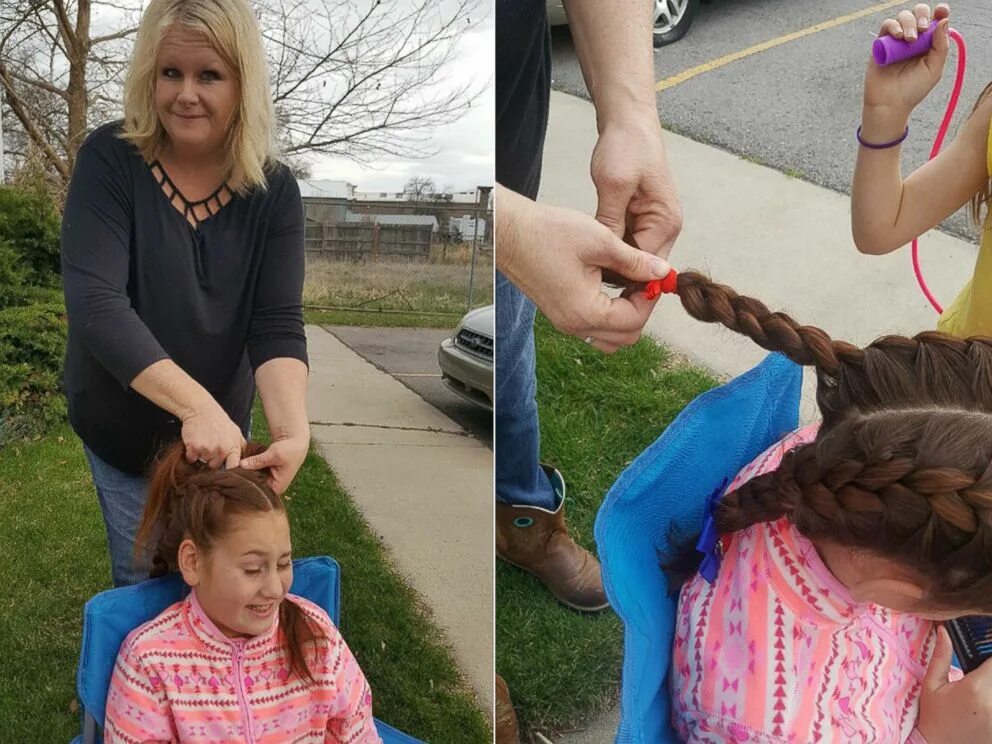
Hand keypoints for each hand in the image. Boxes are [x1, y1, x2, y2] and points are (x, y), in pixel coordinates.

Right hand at [181, 401, 245, 469]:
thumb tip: (245, 460)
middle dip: (212, 460)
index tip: (226, 471)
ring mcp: (207, 450)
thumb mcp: (235, 431)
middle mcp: (221, 450)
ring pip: (203, 462)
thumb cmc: (218, 420)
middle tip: (211, 446)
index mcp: (233, 447)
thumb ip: (240, 446)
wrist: (201, 410)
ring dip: (201, 456)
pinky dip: (191, 454)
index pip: (234, 467)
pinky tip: (195, 442)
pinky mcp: (194, 448)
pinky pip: (191, 459)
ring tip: (204, 442)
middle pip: (215, 467)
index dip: (230, 471)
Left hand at [240, 433, 309, 494]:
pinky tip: (241, 465)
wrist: (296, 440)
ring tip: (236, 470)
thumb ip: (257, 461)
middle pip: (256, 487)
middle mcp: (274, 485)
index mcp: (279, 487)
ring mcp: (270, 479)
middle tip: (234, 474)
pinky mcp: (266, 472)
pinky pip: (255, 472)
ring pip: (254, 479)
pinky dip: (250, 468)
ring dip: (247, 474)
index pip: (260, 494)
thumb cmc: (290, 449)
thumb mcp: (273, 455)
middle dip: (246, 481)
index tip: (237, 481)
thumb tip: (241, 465)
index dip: (248, 488)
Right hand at [497, 186, 672, 352]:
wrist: (509, 232)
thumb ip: (634, 261)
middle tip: (644, 279)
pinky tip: (610, 284)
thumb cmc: (546, 233)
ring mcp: (566, 322)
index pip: (634, 321)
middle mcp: (574, 324)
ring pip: (610, 336)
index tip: (656, 275)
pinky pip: (594, 326)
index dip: (650, 298)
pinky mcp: (560, 313)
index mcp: (585, 312)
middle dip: (641, 309)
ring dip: (626, 316)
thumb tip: (661, 272)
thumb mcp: (600, 241)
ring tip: (629, 283)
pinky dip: (609, 313)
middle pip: (625, 337)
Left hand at [590, 113, 681, 262]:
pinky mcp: (642, 220)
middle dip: (616, 271)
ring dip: (612, 260)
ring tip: (583, 266)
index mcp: (665, 222)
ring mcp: (655, 225)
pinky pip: (627, 243)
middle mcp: (666, 228)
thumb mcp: (613, 186)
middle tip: (583, 277)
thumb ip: (611, 223)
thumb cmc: (626, 148)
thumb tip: (606, 256)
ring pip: (632, 257)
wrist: (630, 124)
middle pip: (641, 266)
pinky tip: (590, 249)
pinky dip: (611, 247)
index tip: (589, 280)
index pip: (644, 266)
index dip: (618, 274)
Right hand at [864, 4, 949, 115]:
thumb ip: (941, 46)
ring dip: (908, 22)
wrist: (890, 104)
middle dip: (922, 16)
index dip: (940, 12)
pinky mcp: (881, 44)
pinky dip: (893, 26)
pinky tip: (898, 36)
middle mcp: (913, 39)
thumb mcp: (934, 69)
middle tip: (922, 29)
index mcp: (928, 44)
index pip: (936, 21)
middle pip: (919, 13)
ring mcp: (896, 41)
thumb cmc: (912, 90)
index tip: (942, 11)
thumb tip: (943, 20)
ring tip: (909, 39)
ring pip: (903, 16)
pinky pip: (886, 25)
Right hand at [916, 626, 991, 742]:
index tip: (985, 653)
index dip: (989, 654)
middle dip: (990, 672)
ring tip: (981, 691)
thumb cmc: (934, 716)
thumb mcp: (932, 685)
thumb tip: (944, 631)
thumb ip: (941, 657)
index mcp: (975, 688)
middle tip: (981, 676)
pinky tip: (985, 704)